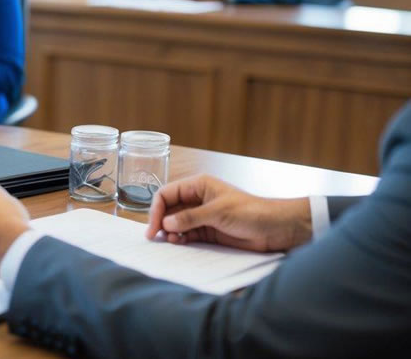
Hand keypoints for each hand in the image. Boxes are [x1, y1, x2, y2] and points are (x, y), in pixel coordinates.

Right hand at [145, 175, 312, 251]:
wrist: (277, 229)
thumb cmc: (252, 212)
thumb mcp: (218, 212)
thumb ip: (191, 218)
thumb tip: (166, 224)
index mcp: (199, 186)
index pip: (167, 194)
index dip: (157, 209)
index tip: (154, 226)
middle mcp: (197, 200)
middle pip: (169, 209)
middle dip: (161, 221)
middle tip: (155, 237)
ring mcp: (202, 216)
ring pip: (176, 223)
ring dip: (170, 232)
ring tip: (169, 242)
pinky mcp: (209, 232)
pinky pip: (187, 235)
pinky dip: (180, 239)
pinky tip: (178, 244)